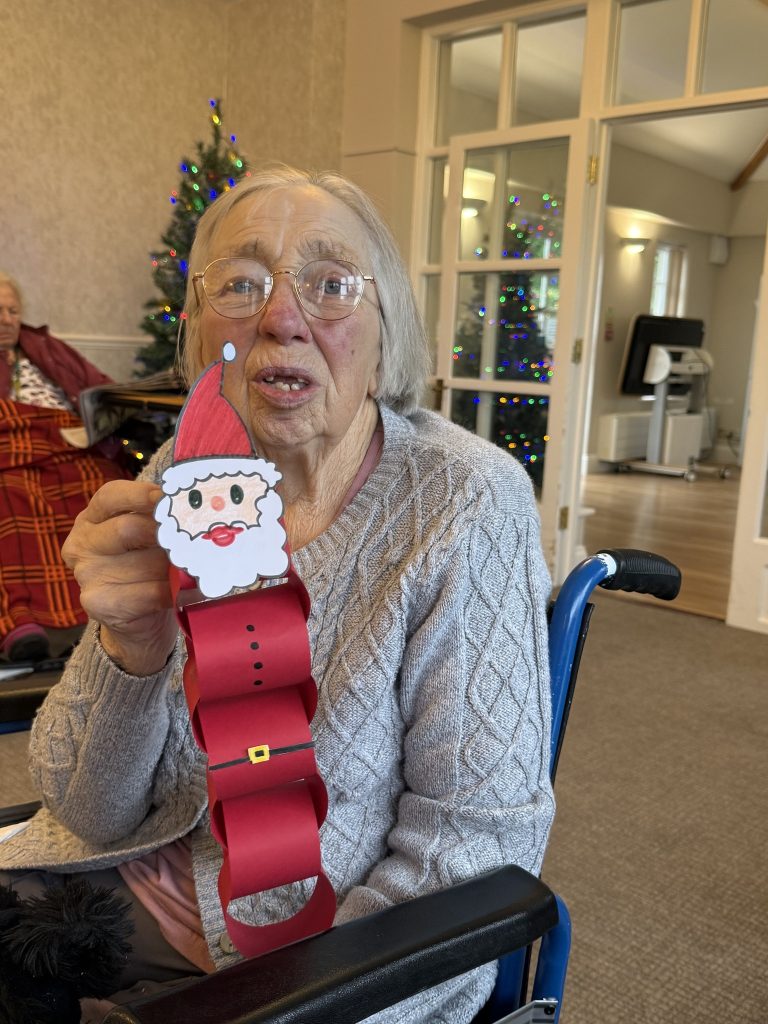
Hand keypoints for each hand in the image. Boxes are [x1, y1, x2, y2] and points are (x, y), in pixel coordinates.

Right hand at [62, 479, 176, 675]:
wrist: (139, 622)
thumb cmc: (148, 569)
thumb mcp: (149, 538)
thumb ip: (159, 521)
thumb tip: (191, 509)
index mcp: (91, 519)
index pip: (110, 496)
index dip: (140, 495)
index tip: (167, 498)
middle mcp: (82, 544)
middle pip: (128, 528)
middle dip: (165, 534)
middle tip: (192, 540)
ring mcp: (86, 575)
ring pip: (143, 563)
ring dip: (174, 568)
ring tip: (192, 569)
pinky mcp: (99, 604)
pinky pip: (148, 592)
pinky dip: (173, 592)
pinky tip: (185, 591)